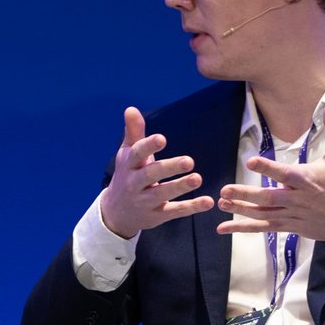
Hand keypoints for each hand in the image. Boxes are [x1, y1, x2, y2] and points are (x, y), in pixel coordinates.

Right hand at [95, 106, 214, 237]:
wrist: (116, 212)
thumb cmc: (128, 175)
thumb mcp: (127, 155)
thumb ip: (133, 132)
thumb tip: (131, 108)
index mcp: (128, 165)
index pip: (136, 154)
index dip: (148, 146)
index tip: (162, 139)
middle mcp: (134, 183)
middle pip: (150, 175)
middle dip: (168, 168)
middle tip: (189, 161)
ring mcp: (144, 201)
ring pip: (162, 194)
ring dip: (180, 186)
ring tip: (197, 178)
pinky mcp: (157, 215)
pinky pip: (174, 211)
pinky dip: (191, 207)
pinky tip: (208, 201)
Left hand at [216, 98, 324, 247]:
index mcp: (308, 180)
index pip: (286, 173)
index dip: (268, 167)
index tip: (251, 160)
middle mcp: (298, 200)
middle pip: (269, 197)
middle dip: (246, 194)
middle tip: (225, 190)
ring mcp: (293, 215)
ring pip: (264, 214)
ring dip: (241, 210)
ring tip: (221, 203)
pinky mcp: (291, 227)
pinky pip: (265, 228)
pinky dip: (244, 228)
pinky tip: (224, 228)